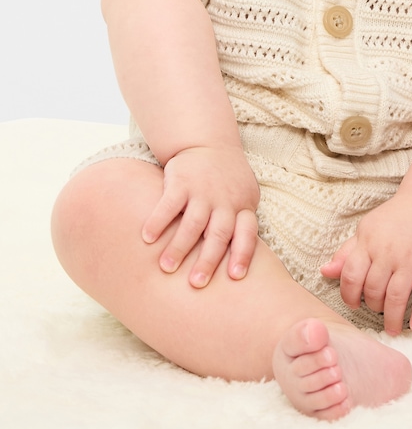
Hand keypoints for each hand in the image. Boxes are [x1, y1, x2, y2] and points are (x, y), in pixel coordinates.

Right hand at [141, 145, 259, 287]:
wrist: (208, 143)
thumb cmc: (227, 183)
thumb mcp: (243, 198)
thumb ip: (239, 227)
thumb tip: (236, 271)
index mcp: (243, 207)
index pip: (247, 233)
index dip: (243, 254)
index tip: (235, 277)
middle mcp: (225, 201)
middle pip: (219, 234)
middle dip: (207, 260)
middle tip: (195, 284)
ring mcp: (203, 191)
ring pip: (193, 223)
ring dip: (180, 246)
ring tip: (166, 268)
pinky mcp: (181, 181)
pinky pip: (169, 204)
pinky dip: (158, 221)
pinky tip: (147, 238)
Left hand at [321, 195, 411, 334]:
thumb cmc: (392, 220)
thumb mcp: (366, 230)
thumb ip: (346, 253)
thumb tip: (324, 272)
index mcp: (368, 243)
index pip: (351, 276)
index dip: (349, 295)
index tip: (354, 304)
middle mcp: (388, 252)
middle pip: (374, 290)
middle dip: (373, 306)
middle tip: (376, 311)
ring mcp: (411, 259)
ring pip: (397, 297)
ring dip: (393, 318)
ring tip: (392, 329)